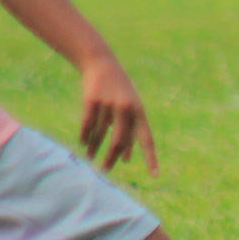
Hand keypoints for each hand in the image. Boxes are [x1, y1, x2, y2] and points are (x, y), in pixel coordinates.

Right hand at [78, 53, 157, 173]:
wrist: (101, 64)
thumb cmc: (119, 92)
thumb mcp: (129, 110)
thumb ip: (130, 133)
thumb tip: (126, 160)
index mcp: (139, 112)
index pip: (147, 139)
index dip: (150, 158)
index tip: (155, 175)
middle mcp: (126, 109)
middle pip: (119, 141)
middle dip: (112, 158)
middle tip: (105, 170)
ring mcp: (109, 104)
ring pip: (101, 134)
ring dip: (95, 148)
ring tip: (90, 157)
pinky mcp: (92, 100)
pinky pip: (87, 124)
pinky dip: (85, 136)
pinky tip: (83, 143)